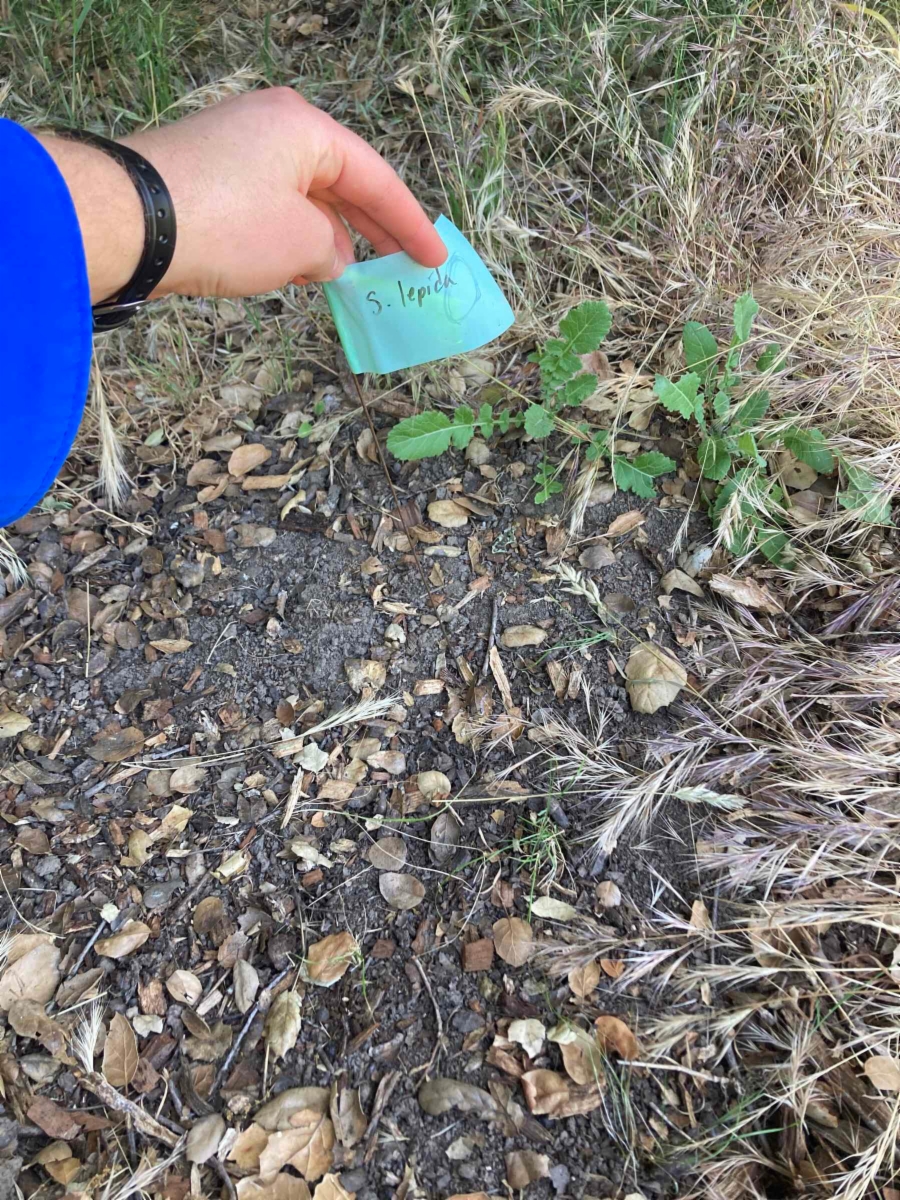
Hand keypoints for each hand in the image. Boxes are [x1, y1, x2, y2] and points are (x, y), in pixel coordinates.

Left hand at [39, 88, 446, 302]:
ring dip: (328, 238)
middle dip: (371, 228)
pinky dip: (292, 237)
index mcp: (305, 128)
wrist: (132, 222)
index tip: (433, 259)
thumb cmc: (227, 224)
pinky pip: (269, 206)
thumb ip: (332, 251)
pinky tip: (299, 271)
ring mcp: (236, 149)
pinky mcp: (209, 178)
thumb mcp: (301, 244)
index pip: (374, 178)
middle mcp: (272, 127)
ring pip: (302, 197)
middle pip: (339, 182)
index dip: (409, 224)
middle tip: (402, 265)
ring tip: (351, 278)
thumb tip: (331, 257)